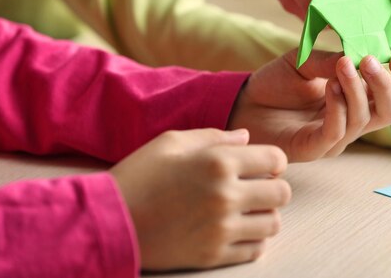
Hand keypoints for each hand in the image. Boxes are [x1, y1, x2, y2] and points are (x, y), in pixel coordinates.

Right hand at [110, 128, 290, 270]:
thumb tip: (246, 137)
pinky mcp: (213, 255)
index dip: (273, 161)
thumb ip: (214, 136)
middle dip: (273, 187)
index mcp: (218, 162)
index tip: (263, 165)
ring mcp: (221, 229)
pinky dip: (252, 239)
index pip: (275, 159)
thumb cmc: (139, 175)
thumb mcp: (171, 142)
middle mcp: (225, 195)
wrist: (109, 220)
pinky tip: (236, 229)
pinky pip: (255, 250)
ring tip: (246, 210)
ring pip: (273, 224)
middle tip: (256, 188)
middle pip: (281, 194)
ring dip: (265, 214)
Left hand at [228, 49, 390, 161]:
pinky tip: (328, 86)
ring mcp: (336, 136)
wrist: (244, 102)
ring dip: (356, 89)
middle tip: (370, 60)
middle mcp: (354, 119)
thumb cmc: (277, 82)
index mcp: (358, 96)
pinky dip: (338, 107)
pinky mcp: (315, 148)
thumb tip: (360, 53)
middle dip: (387, 84)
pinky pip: (337, 132)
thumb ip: (332, 59)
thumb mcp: (305, 61)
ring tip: (340, 65)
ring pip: (365, 119)